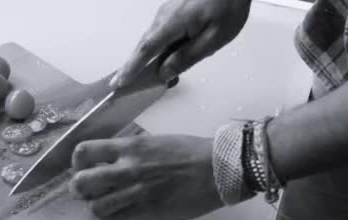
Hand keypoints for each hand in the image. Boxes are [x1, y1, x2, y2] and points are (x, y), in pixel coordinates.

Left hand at [69, 135, 224, 219]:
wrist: (217, 169)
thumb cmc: (189, 152)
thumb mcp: (154, 142)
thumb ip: (130, 152)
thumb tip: (111, 161)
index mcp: (129, 148)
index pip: (85, 151)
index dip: (77, 162)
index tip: (82, 167)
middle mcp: (127, 169)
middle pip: (82, 182)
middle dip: (77, 189)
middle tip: (83, 191)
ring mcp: (136, 193)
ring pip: (96, 206)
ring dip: (95, 207)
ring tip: (103, 204)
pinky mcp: (147, 212)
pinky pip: (117, 219)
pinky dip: (113, 218)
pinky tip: (119, 213)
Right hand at [110, 0, 250, 87]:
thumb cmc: (228, 5)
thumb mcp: (213, 38)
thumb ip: (187, 57)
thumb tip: (165, 72)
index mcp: (173, 23)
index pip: (147, 49)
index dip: (132, 67)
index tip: (120, 81)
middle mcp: (164, 16)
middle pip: (144, 45)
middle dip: (132, 66)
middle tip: (120, 84)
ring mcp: (167, 12)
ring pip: (152, 40)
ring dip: (147, 59)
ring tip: (147, 78)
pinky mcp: (173, 12)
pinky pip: (160, 34)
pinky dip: (157, 50)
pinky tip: (166, 60)